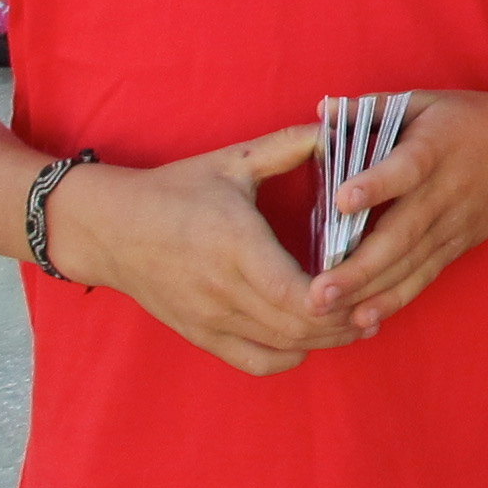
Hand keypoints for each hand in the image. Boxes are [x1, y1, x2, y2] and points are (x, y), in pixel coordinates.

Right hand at [53, 126, 366, 375]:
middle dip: (344, 320)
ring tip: (360, 320)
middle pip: (298, 325)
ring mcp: (210, 319)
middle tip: (378, 301)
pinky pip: (255, 361)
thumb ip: (289, 145)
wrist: (109, 229)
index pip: (295, 291)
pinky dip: (290, 356)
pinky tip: (313, 339)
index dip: (336, 297)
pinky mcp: (201, 335)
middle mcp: (223, 289)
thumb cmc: (174, 190)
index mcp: (235, 244)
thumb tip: (339, 126)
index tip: (368, 281)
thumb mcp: (232, 161)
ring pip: (282, 346)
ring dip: (326, 339)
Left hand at [305, 88, 487, 331]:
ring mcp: (452, 226)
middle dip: (359, 267)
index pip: (406, 169)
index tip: (341, 199)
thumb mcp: (426, 101)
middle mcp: (444, 193)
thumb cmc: (471, 120)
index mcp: (434, 149)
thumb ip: (374, 108)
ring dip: (367, 291)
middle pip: (401, 234)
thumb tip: (322, 110)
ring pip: (408, 264)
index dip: (376, 184)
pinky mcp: (456, 246)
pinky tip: (362, 319)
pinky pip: (422, 277)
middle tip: (318, 290)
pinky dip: (393, 300)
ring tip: (326, 310)